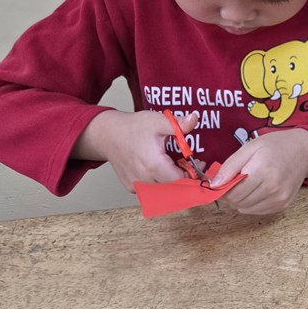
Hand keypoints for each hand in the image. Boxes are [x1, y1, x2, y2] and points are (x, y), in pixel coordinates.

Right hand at [72, 110, 197, 190]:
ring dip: (173, 180)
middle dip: (185, 177)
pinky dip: (160, 182)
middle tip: (187, 162)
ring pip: (163, 190)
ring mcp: (136, 185)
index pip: (181, 180)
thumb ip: (178, 124)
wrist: (108, 135)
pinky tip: (161, 168)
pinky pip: (152, 189)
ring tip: (174, 164)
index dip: (193, 174)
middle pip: (174, 188)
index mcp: (153, 165)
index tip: (199, 164)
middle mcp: (143, 179)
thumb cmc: (133, 127)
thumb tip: (195, 118)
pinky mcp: (131, 187)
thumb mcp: (158, 121)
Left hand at [209, 129, 307, 214]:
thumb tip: (213, 185)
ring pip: (246, 209)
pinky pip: (258, 211)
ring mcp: (279, 198)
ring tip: (246, 185)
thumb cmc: (274, 146)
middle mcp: (273, 187)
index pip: (233, 192)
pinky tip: (257, 190)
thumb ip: (230, 166)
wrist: (302, 151)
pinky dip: (252, 203)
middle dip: (230, 195)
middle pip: (238, 202)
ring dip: (240, 200)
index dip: (222, 189)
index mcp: (263, 170)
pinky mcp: (283, 204)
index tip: (221, 182)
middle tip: (233, 182)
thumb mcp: (249, 148)